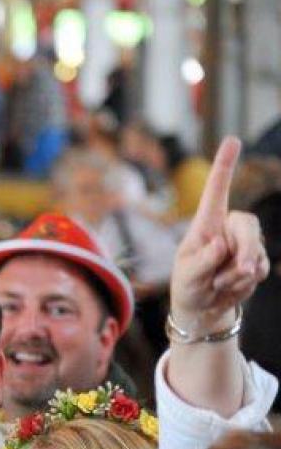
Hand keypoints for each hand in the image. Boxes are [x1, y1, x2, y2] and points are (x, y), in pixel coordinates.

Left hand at [170, 136, 269, 333]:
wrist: (202, 308)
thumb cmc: (188, 286)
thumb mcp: (187, 276)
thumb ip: (203, 261)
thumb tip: (221, 244)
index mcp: (206, 224)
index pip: (216, 191)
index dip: (224, 166)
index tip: (232, 140)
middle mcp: (227, 228)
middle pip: (248, 226)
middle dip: (245, 250)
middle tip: (238, 272)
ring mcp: (244, 244)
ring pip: (256, 252)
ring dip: (238, 275)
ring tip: (217, 283)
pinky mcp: (256, 260)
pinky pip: (260, 269)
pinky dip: (243, 284)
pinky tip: (228, 287)